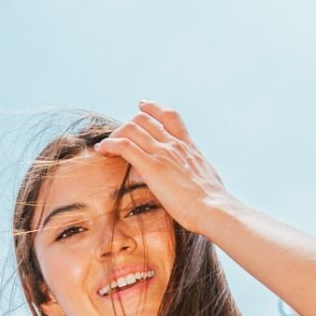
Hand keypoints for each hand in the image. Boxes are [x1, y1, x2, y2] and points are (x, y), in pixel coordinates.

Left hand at [95, 101, 229, 233]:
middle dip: (128, 125)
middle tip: (118, 138)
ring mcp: (163, 154)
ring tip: (107, 147)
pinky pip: (124, 146)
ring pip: (131, 128)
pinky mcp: (152, 167)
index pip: (170, 116)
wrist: (214, 209)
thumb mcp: (206, 179)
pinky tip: (102, 150)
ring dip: (115, 135)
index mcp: (188, 147)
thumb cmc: (213, 203)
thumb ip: (195, 173)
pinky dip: (109, 145)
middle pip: (144, 119)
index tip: (142, 106)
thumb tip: (195, 178)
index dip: (153, 107)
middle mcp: (174, 145)